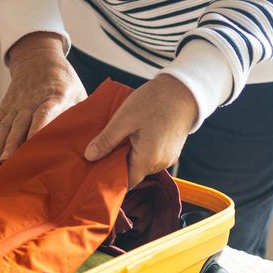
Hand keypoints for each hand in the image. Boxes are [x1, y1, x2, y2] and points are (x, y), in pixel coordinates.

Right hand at [0, 32, 86, 166]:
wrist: (38, 58)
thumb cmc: (64, 80)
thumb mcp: (78, 92)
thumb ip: (81, 114)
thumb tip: (91, 139)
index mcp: (53, 96)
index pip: (45, 112)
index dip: (38, 127)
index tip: (33, 142)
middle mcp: (31, 101)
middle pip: (19, 124)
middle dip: (11, 144)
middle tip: (6, 163)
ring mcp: (16, 104)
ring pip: (4, 126)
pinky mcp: (5, 107)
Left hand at [83, 74, 198, 187]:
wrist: (183, 90)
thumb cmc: (154, 101)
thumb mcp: (124, 119)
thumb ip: (106, 140)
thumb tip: (89, 156)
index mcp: (147, 159)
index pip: (125, 182)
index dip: (110, 177)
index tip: (97, 168)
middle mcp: (160, 163)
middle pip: (133, 173)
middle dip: (119, 163)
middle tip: (106, 148)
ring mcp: (168, 158)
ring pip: (143, 165)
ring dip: (131, 155)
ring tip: (121, 139)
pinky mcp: (172, 151)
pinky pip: (152, 156)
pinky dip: (142, 150)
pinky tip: (135, 136)